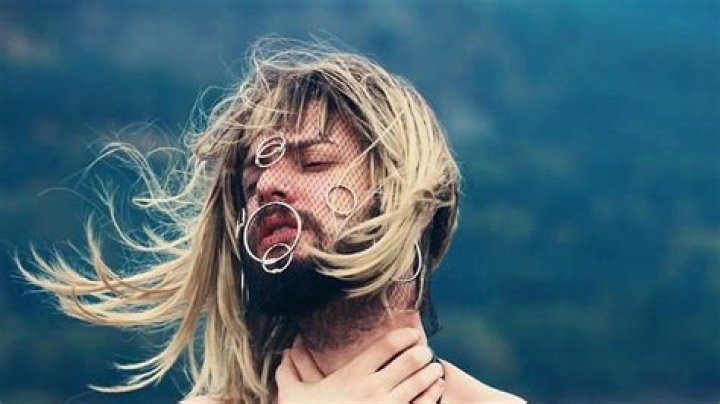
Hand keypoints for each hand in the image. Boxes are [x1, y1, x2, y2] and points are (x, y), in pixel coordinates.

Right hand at [275, 328, 444, 402]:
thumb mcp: (294, 397)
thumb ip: (290, 374)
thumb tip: (286, 354)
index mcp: (351, 376)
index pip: (385, 346)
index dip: (404, 336)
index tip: (412, 334)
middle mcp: (372, 389)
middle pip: (409, 361)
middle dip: (421, 353)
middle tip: (425, 351)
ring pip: (419, 381)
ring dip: (431, 372)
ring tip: (435, 369)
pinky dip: (433, 394)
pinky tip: (436, 388)